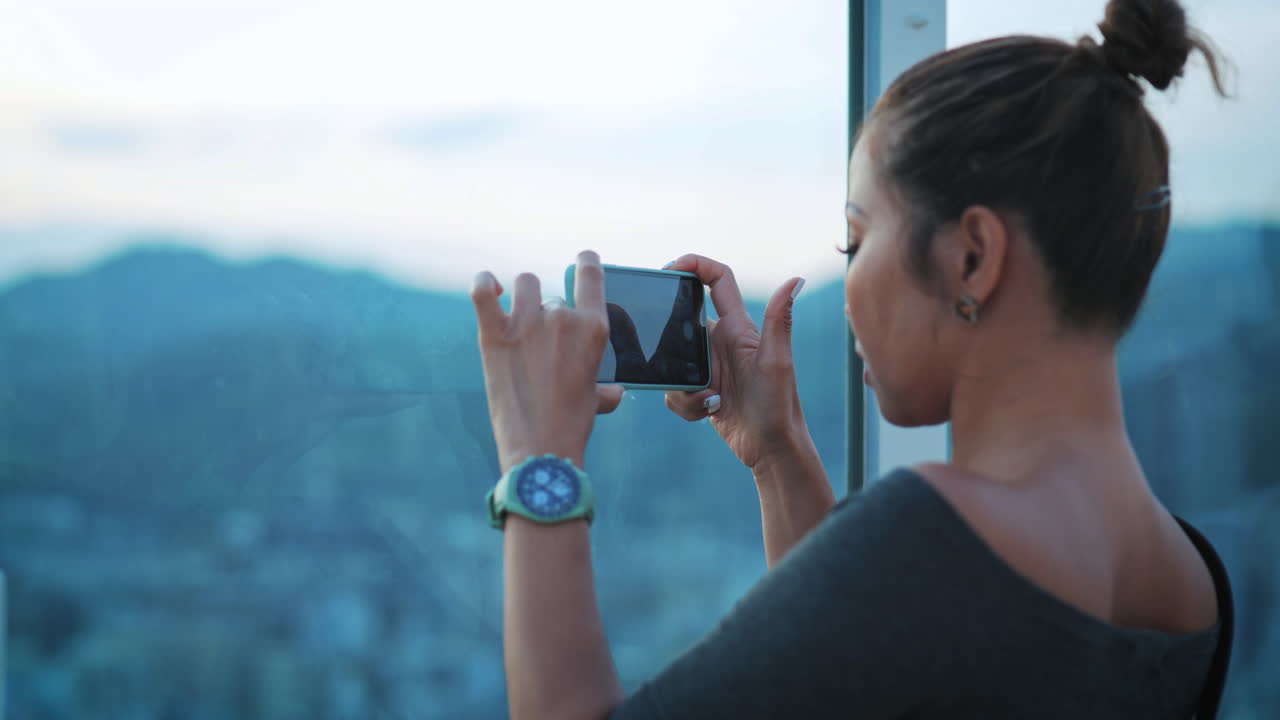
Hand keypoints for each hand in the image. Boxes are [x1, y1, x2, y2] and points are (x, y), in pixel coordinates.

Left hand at [471, 251, 625, 474]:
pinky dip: (485, 283)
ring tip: (519, 323)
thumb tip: (614, 393)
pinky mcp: (494, 335)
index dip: (585, 262)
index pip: (591, 273)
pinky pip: (483, 290)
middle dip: (548, 316)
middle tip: (543, 348)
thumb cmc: (571, 425)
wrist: (540, 449)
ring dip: (523, 299)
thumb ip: (606, 388)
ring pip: (524, 285)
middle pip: (553, 295)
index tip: (581, 261)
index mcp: (593, 328)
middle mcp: (562, 318)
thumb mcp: (596, 400)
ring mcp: (526, 324)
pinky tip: (490, 288)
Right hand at [663, 254, 806, 468]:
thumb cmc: (779, 406)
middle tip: (673, 361)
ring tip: (708, 401)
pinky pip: (676, 389)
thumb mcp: (776, 362)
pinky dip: (684, 403)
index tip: (671, 268)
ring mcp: (711, 367)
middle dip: (671, 342)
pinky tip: (706, 412)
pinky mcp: (701, 390)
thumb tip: (796, 280)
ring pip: (674, 361)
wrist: (771, 448)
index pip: (717, 281)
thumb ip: (780, 321)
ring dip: (681, 385)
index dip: (695, 264)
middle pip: (682, 324)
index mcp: (738, 328)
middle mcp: (723, 342)